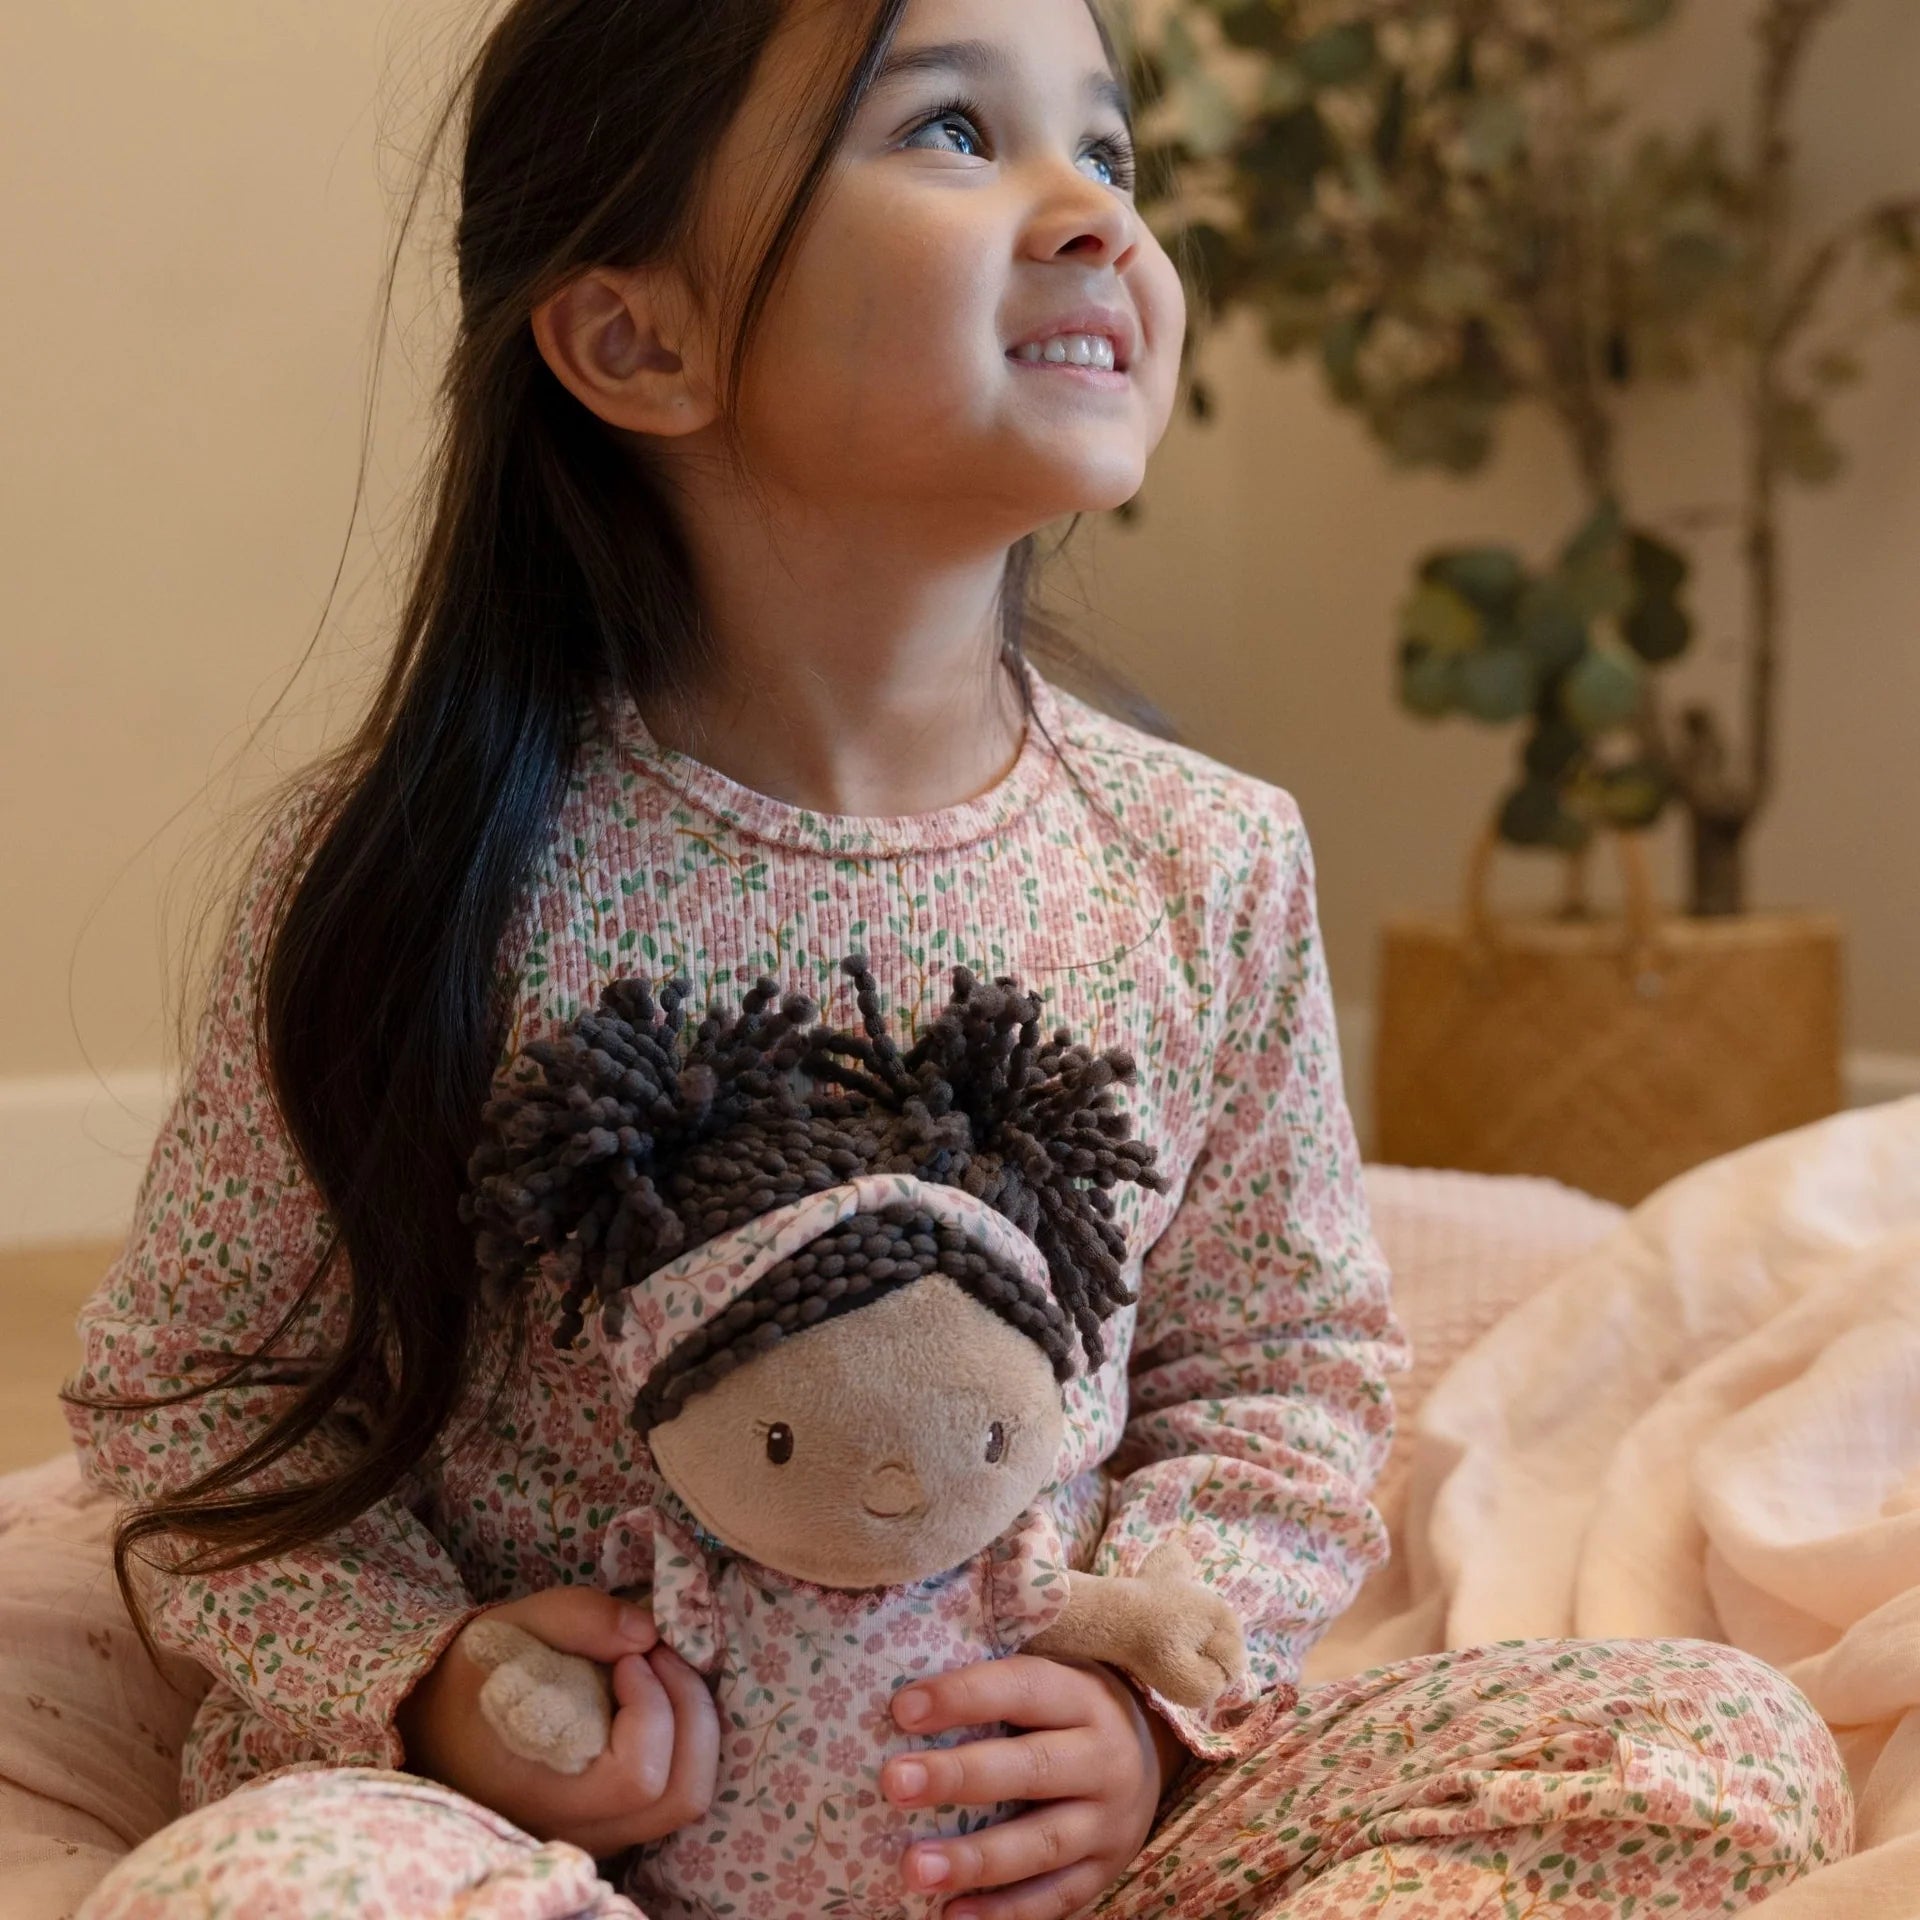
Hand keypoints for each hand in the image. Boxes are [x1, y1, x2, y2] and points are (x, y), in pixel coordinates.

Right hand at [396, 1586, 718, 1856]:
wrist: (436, 1719)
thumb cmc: (475, 1673)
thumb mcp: (511, 1626)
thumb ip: (578, 1618)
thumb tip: (646, 1633)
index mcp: (541, 1792)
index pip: (637, 1777)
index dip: (652, 1708)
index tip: (631, 1657)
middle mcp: (576, 1829)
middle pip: (680, 1796)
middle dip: (689, 1710)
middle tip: (660, 1656)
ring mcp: (599, 1834)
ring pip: (686, 1800)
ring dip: (693, 1723)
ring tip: (661, 1671)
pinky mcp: (613, 1823)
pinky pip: (674, 1794)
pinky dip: (685, 1741)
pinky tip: (656, 1695)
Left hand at [880, 1654, 1182, 1919]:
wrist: (1150, 1757)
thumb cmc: (1065, 1713)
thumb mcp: (1051, 1681)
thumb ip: (994, 1688)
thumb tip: (903, 1699)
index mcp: (1083, 1698)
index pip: (1022, 1688)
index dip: (963, 1696)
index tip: (902, 1709)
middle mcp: (1103, 1758)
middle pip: (1031, 1768)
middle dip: (958, 1776)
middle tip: (893, 1783)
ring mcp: (1108, 1822)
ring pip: (1042, 1844)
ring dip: (975, 1858)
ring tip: (914, 1868)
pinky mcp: (1103, 1872)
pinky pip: (1054, 1898)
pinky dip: (1004, 1911)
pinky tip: (952, 1915)